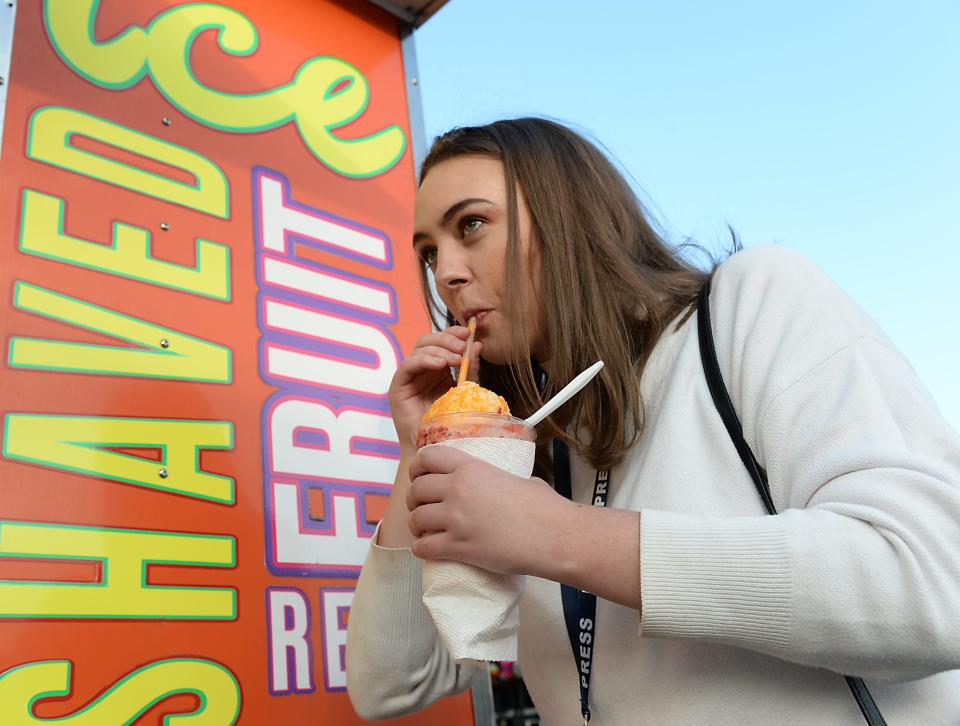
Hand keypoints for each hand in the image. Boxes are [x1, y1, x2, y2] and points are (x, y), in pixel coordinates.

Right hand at [389, 327, 480, 455]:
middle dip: (447, 339)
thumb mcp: (465, 391)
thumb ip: (470, 369)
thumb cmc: (451, 423)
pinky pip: (407, 365)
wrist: (436, 448)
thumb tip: (477, 345)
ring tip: (456, 359)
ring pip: (419, 350)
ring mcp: (408, 378)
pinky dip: (424, 360)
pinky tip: (440, 365)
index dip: (453, 333)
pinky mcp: (398, 387)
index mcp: (436, 369)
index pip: (441, 341)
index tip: (470, 333)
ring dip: (439, 350)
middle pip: (428, 341)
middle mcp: (421, 370)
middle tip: (463, 346)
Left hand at [406, 445, 568, 575]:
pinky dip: (422, 549)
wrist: (553, 535)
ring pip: (415, 519)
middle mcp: (458, 489)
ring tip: (427, 531)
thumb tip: (499, 483)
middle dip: (416, 500)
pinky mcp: (457, 547)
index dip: (418, 467)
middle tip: (424, 508)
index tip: (419, 476)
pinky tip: (430, 549)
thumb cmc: (543, 507)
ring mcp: (455, 518)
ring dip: (418, 526)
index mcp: (471, 467)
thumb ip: (495, 478)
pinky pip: (423, 548)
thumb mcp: (516, 478)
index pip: (427, 457)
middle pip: (416, 489)